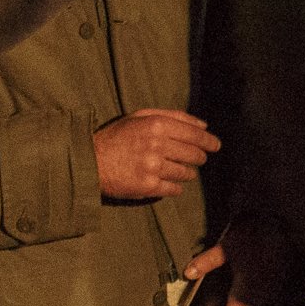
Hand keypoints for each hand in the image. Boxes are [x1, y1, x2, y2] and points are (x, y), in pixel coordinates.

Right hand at [96, 109, 218, 201]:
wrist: (88, 161)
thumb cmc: (116, 137)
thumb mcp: (140, 117)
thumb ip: (173, 116)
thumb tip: (204, 125)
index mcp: (157, 125)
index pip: (196, 135)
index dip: (210, 141)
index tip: (215, 146)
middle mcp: (157, 145)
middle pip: (194, 154)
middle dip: (199, 157)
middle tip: (197, 159)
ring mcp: (152, 166)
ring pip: (186, 173)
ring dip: (187, 173)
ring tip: (179, 170)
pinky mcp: (147, 186)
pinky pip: (174, 189)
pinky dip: (175, 187)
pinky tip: (169, 183)